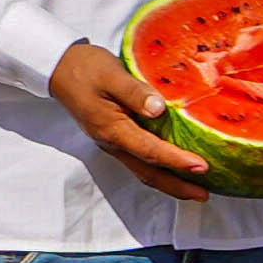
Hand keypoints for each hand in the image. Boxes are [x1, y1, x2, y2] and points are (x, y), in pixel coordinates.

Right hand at [51, 41, 216, 188]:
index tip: (201, 167)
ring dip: (170, 182)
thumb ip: (135, 92)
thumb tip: (159, 110)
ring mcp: (112, 142)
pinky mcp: (114, 137)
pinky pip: (139, 160)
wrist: (58, 68)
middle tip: (204, 194)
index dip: (177, 161)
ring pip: (143, 170)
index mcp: (112, 128)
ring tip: (195, 189)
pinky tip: (175, 167)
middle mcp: (112, 142)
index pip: (150, 151)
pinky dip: (159, 169)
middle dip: (177, 186)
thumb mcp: (111, 74)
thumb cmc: (85, 68)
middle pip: (148, 173)